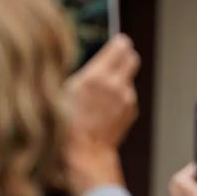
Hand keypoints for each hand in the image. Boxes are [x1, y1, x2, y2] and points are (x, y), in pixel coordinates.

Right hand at [64, 34, 139, 195]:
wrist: (83, 153)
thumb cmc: (66, 124)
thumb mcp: (64, 91)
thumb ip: (86, 72)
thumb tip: (99, 61)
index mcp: (96, 77)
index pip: (120, 47)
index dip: (119, 43)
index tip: (117, 42)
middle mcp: (116, 85)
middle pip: (132, 58)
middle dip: (125, 56)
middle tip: (115, 58)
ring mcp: (127, 98)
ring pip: (128, 78)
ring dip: (120, 78)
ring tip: (101, 91)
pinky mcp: (131, 109)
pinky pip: (127, 94)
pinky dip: (120, 95)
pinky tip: (104, 106)